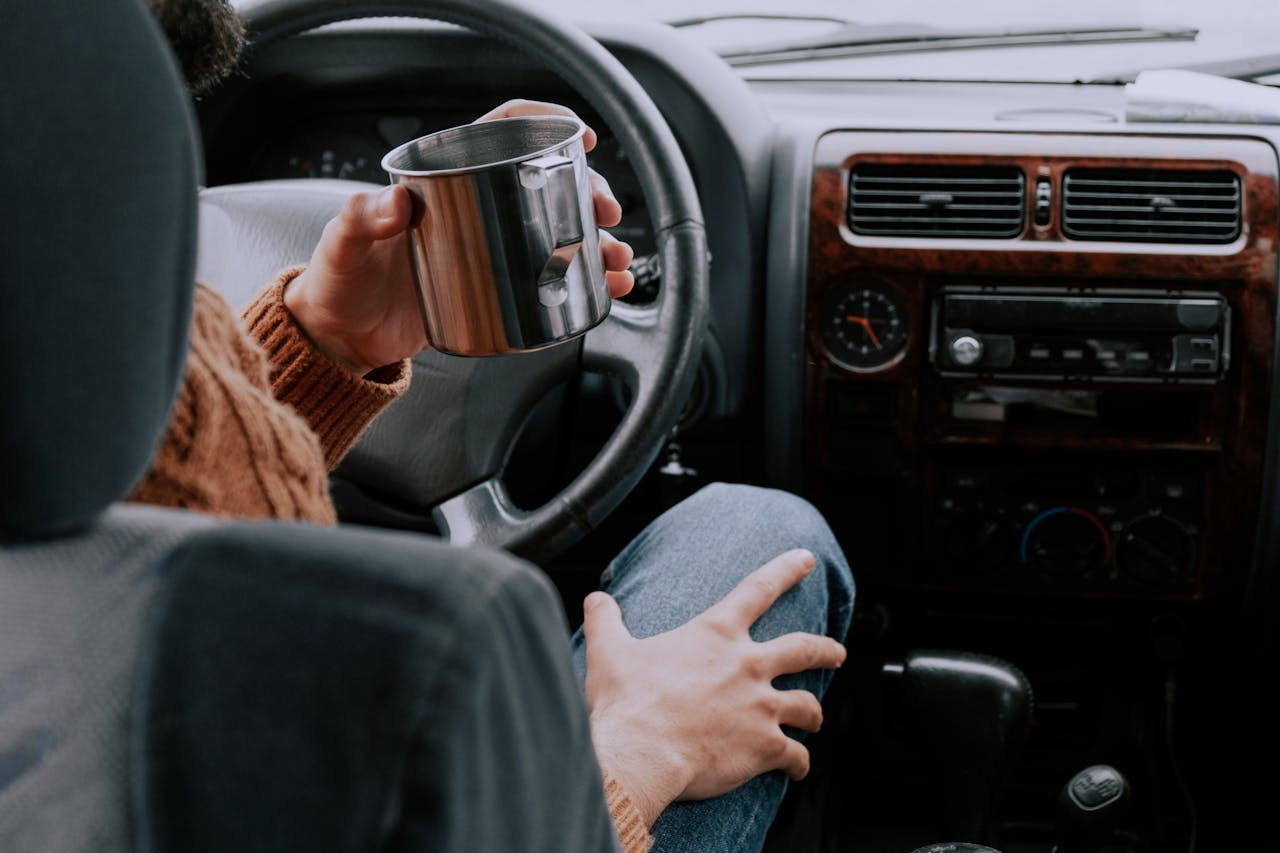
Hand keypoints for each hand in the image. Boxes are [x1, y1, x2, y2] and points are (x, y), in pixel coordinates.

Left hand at [286, 99, 632, 376]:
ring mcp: (489, 248)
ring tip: (616, 259)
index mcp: (442, 180)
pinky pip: (551, 277)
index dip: (546, 126)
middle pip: (546, 183)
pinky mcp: (497, 287)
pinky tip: (608, 288)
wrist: (341, 336)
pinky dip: (586, 282)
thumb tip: (396, 202)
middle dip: (589, 194)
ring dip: (598, 243)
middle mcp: (474, 208)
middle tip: (606, 215)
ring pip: (559, 233)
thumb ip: (362, 216)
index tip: (581, 137)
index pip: (502, 133)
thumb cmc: (339, 281)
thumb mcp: (345, 242)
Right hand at [582, 549, 845, 827]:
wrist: (642, 752)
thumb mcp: (609, 651)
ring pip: (807, 705)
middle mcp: (748, 665)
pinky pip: (796, 756)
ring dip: (813, 713)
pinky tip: (798, 770)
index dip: (784, 570)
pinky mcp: (766, 746)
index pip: (757, 590)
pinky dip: (800, 763)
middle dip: (826, 650)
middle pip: (804, 649)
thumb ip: (606, 620)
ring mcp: (762, 706)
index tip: (805, 559)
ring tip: (815, 720)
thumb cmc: (627, 703)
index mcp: (716, 635)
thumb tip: (595, 600)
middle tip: (838, 652)